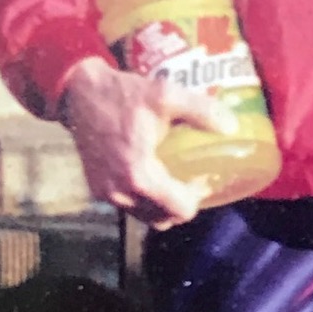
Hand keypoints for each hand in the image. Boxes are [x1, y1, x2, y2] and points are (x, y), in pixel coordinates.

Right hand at [59, 57, 236, 227]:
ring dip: (162, 204)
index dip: (197, 197)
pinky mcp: (97, 189)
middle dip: (181, 203)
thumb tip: (232, 127)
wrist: (80, 92)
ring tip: (173, 178)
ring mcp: (106, 194)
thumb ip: (202, 111)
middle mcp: (121, 192)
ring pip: (146, 216)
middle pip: (164, 218)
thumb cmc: (122, 94)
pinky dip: (144, 198)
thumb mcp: (166, 95)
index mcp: (139, 175)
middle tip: (192, 179)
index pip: (180, 210)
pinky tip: (152, 174)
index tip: (203, 177)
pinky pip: (129, 206)